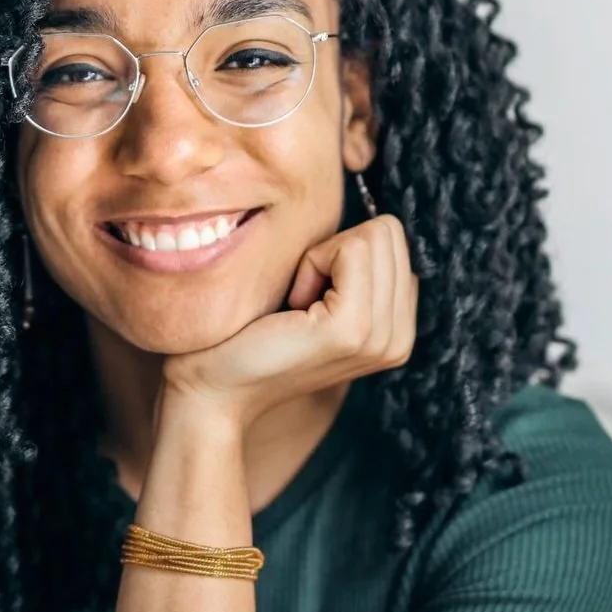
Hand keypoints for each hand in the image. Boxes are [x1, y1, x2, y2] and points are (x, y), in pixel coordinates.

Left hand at [162, 214, 417, 429]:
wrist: (212, 391)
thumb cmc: (249, 337)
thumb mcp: (317, 298)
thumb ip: (354, 270)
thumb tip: (371, 220)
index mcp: (397, 330)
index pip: (396, 242)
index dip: (342, 252)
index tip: (308, 295)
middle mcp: (399, 338)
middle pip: (389, 232)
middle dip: (336, 250)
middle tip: (300, 299)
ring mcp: (380, 337)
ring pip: (375, 235)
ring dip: (323, 257)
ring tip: (296, 305)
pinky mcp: (352, 328)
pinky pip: (351, 248)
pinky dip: (313, 262)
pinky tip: (292, 305)